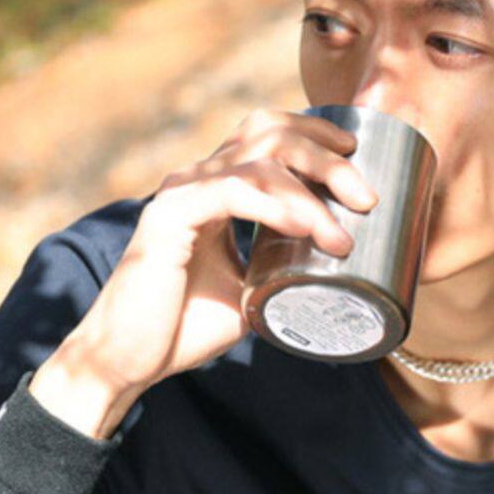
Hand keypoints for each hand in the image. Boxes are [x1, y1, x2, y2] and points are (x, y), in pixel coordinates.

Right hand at [63, 106, 378, 395]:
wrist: (128, 360)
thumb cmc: (183, 326)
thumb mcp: (249, 291)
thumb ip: (282, 270)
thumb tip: (341, 275)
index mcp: (213, 187)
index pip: (266, 133)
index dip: (314, 133)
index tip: (356, 156)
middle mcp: (196, 179)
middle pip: (270, 134)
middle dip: (325, 157)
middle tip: (365, 196)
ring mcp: (181, 193)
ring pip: (257, 160)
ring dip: (310, 190)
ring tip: (341, 232)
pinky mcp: (169, 218)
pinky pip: (231, 192)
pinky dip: (275, 205)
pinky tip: (305, 225)